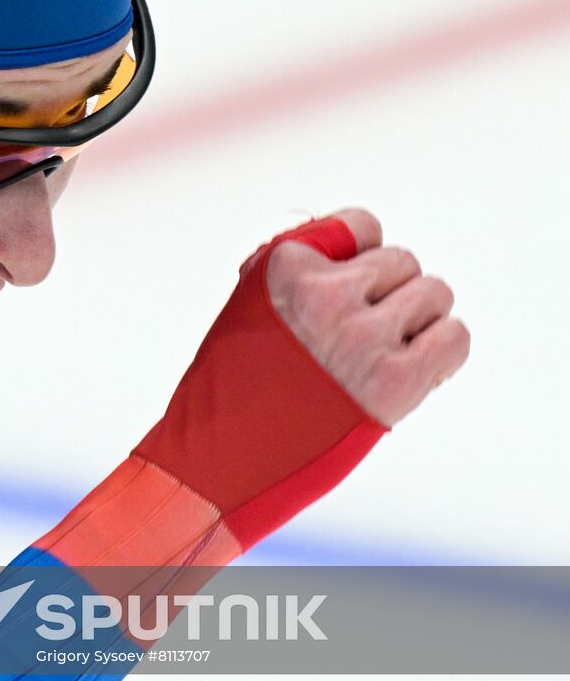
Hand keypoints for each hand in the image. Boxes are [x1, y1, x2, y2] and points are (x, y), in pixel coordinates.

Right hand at [253, 209, 470, 427]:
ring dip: (419, 322)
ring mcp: (363, 335)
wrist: (227, 454)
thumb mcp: (245, 306)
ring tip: (386, 354)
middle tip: (364, 335)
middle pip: (404, 262)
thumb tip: (351, 249)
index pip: (362, 225)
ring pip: (435, 293)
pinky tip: (413, 373)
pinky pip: (454, 336)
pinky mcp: (394, 380)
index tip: (350, 288)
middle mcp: (325, 294)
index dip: (362, 258)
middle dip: (391, 294)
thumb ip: (294, 271)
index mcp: (286, 268)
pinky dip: (442, 352)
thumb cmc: (234, 385)